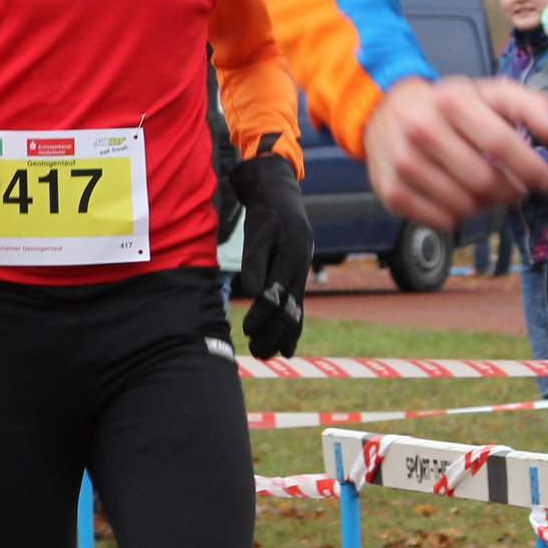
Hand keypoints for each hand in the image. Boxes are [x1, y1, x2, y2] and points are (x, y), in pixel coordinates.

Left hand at [229, 149, 314, 359]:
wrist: (281, 194)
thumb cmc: (265, 212)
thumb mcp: (257, 231)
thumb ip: (255, 260)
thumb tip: (253, 292)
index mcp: (293, 253)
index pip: (277, 292)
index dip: (262, 314)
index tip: (246, 329)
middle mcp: (302, 266)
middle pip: (291, 308)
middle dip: (273, 332)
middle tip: (255, 351)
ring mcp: (302, 271)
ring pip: (295, 311)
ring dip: (281, 335)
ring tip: (265, 353)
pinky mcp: (297, 275)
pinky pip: (297, 306)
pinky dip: (291, 327)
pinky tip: (286, 348)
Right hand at [362, 75, 547, 234]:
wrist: (386, 111)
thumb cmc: (449, 105)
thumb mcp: (491, 93)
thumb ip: (532, 108)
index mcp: (452, 101)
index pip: (500, 143)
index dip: (530, 168)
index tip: (545, 181)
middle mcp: (422, 130)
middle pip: (483, 180)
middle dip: (510, 191)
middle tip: (515, 189)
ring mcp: (403, 163)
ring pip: (463, 205)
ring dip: (485, 206)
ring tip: (487, 192)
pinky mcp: (391, 191)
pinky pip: (440, 220)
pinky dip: (458, 217)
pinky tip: (460, 200)